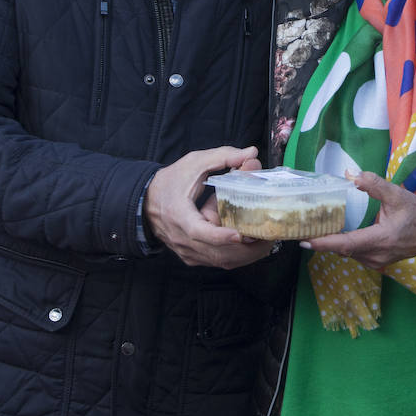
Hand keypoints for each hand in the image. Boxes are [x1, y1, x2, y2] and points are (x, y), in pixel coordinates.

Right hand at [145, 146, 276, 268]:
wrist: (146, 203)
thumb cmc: (170, 181)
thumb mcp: (194, 163)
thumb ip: (223, 156)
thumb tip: (251, 153)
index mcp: (179, 215)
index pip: (199, 232)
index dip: (220, 236)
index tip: (239, 234)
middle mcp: (182, 239)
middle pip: (217, 253)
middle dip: (246, 248)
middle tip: (269, 235)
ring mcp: (187, 252)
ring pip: (220, 261)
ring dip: (246, 255)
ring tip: (267, 241)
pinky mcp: (192, 257)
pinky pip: (217, 262)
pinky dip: (238, 257)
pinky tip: (253, 246)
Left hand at [299, 171, 415, 270]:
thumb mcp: (398, 195)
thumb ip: (374, 185)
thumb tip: (351, 175)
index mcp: (381, 239)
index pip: (346, 244)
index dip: (324, 243)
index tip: (305, 240)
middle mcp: (376, 255)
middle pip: (343, 250)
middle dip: (323, 241)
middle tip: (304, 228)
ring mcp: (377, 262)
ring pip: (348, 253)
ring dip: (333, 243)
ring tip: (316, 229)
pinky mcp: (378, 262)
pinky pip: (356, 255)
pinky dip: (344, 245)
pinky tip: (336, 233)